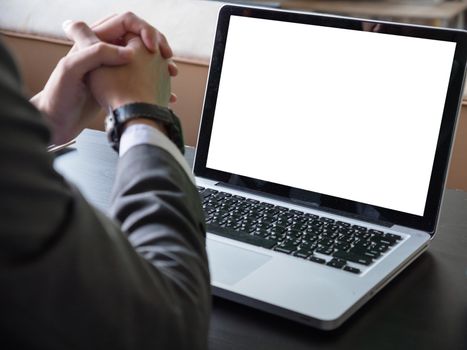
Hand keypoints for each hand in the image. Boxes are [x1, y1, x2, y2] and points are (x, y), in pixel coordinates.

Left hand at [31, 13, 175, 143]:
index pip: (126, 21)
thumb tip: (127, 50)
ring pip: (142, 57)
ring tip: (172, 73)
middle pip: (138, 36)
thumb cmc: (60, 97)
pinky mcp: (117, 85)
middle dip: (156, 44)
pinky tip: (165, 92)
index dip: (144, 30)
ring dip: (159, 63)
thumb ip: (96, 52)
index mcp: (92, 40)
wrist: (57, 123)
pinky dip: (155, 82)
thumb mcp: (73, 69)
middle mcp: (103, 50)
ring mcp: (112, 68)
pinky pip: (141, 77)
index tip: (153, 49)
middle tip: (168, 59)